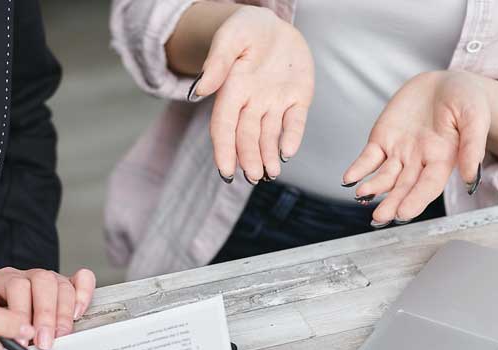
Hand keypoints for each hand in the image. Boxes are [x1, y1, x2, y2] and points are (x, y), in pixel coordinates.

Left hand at [0, 267, 95, 349]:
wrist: (1, 312)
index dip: (21, 314)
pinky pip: (83, 279)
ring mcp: (51, 279)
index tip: (22, 340)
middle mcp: (30, 276)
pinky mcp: (69, 284)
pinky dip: (84, 295)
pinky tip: (78, 313)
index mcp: (5, 279)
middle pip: (43, 283)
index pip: (17, 287)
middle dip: (45, 316)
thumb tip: (0, 335)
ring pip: (62, 285)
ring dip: (63, 314)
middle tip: (44, 342)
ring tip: (60, 336)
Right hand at [190, 6, 314, 182]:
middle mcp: (252, 103)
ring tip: (271, 174)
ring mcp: (275, 103)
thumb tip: (199, 91)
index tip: (225, 171)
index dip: (224, 150)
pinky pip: (295, 122)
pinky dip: (291, 138)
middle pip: (247, 137)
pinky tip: (287, 153)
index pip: (224, 127)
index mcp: (232, 91)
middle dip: (249, 158)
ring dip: (268, 157)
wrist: (274, 24)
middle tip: (253, 177)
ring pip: (270, 136)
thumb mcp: (231, 37)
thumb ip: (218, 63)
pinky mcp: (298, 99)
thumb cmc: (247, 29)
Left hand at [343, 71, 490, 226]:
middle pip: (404, 187)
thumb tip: (470, 178)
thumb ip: (472, 146)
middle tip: (380, 217)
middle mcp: (419, 161)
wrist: (443, 83)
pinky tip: (349, 179)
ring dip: (373, 188)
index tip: (404, 213)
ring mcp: (398, 153)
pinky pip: (367, 159)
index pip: (428, 186)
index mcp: (443, 159)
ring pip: (384, 177)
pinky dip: (358, 170)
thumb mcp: (475, 116)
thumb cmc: (465, 99)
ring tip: (363, 194)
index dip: (416, 200)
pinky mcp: (382, 141)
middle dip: (392, 203)